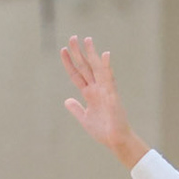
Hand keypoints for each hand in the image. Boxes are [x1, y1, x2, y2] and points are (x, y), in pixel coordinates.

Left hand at [61, 36, 148, 166]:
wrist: (116, 141)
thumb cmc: (103, 130)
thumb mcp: (84, 119)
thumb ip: (76, 108)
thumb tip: (66, 100)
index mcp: (89, 94)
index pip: (77, 74)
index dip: (69, 62)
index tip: (63, 50)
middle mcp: (97, 89)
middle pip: (85, 67)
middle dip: (78, 53)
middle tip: (72, 37)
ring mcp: (105, 91)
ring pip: (97, 69)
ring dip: (92, 54)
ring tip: (87, 40)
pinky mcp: (112, 96)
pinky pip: (109, 79)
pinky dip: (106, 67)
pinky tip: (104, 55)